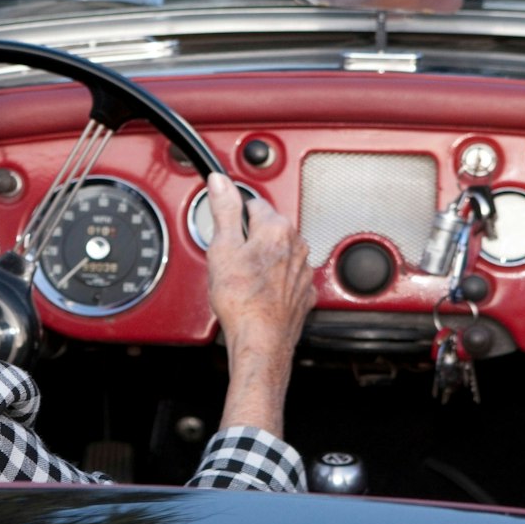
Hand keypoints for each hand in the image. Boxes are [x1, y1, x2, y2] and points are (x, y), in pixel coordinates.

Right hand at [204, 172, 314, 436]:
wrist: (260, 341)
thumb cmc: (242, 301)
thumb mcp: (222, 248)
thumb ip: (224, 209)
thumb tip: (220, 182)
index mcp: (277, 228)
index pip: (253, 203)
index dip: (233, 215)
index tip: (224, 228)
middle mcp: (297, 245)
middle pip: (268, 228)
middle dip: (249, 238)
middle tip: (230, 258)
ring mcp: (303, 270)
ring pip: (279, 252)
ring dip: (263, 259)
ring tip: (242, 278)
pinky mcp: (304, 292)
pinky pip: (287, 276)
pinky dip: (274, 280)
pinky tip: (258, 292)